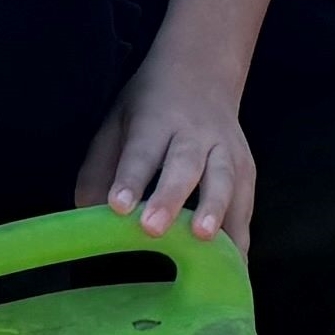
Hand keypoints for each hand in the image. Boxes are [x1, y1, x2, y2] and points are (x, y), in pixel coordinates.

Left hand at [79, 57, 255, 248]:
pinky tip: (233, 265)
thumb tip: (87, 215)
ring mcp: (226, 149)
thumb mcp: (117, 120)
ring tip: (203, 238)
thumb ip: (100, 166)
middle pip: (184, 165)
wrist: (204, 69)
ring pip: (223, 180)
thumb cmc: (151, 104)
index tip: (118, 206)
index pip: (142, 151)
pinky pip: (245, 203)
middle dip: (170, 197)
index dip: (130, 178)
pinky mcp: (247, 167)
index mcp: (156, 121)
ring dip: (215, 210)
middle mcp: (195, 133)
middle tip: (153, 228)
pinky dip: (240, 233)